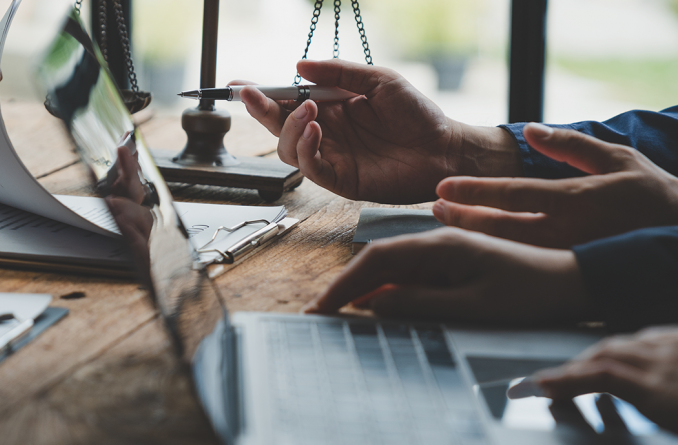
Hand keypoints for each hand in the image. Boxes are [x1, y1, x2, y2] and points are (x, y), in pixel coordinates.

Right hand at [236, 59, 521, 203]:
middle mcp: (325, 135)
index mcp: (330, 109)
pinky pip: (311, 168)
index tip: (239, 85)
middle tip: (253, 96)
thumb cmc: (417, 115)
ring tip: (309, 110)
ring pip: (288, 149)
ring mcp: (331, 158)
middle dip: (261, 111)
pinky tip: (317, 130)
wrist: (445, 148)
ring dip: (290, 128)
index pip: (287, 102)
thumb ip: (339, 73)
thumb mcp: (378, 80)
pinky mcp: (341, 180)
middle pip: (279, 126)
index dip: (262, 95)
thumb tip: (299, 66)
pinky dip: (307, 149)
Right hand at [302, 227, 593, 323]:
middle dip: (346, 287)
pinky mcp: (454, 264)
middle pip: (378, 261)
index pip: (376, 260)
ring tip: (340, 312)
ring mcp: (446, 252)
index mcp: (441, 245)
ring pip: (392, 268)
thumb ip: (422, 302)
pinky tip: (378, 307)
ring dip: (364, 289)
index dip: (344, 285)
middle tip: (320, 313)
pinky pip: (411, 276)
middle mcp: (439, 242)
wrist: (575, 282)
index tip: (322, 307)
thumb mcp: (474, 304)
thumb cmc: (532, 293)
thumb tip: (374, 305)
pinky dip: (388, 291)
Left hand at [433, 123, 677, 247]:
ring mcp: (566, 255)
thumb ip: (571, 145)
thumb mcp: (618, 159)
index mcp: (576, 199)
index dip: (475, 192)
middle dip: (462, 217)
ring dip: (471, 236)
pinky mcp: (567, 272)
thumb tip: (532, 130)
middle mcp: (567, 231)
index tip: (442, 188)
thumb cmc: (651, 193)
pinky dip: (491, 255)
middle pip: (500, 227)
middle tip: (434, 207)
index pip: (514, 195)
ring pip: (506, 250)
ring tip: (445, 222)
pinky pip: (521, 264)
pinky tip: (470, 246)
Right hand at [528, 326, 677, 432]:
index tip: (536, 385)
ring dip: (594, 354)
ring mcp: (676, 348)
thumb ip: (642, 417)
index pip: (601, 378)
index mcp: (662, 394)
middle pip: (605, 355)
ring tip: (578, 368)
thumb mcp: (674, 432)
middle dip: (571, 367)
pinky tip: (624, 352)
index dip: (564, 379)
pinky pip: (650, 336)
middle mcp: (666, 364)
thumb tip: (602, 400)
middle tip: (548, 381)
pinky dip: (627, 345)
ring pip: (624, 342)